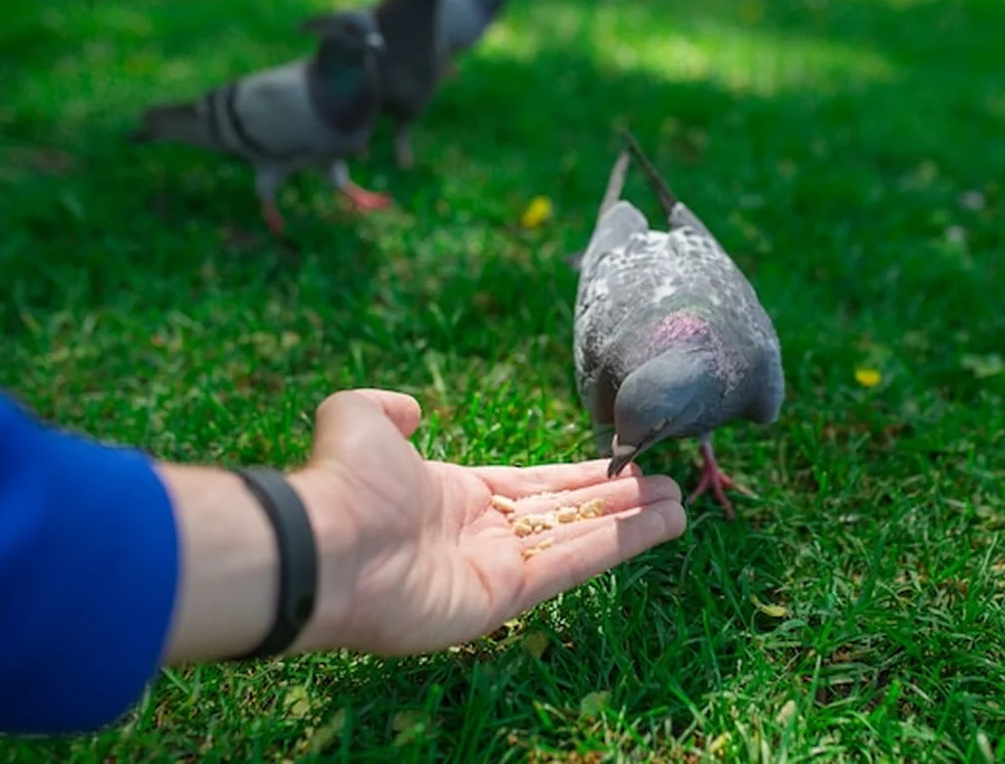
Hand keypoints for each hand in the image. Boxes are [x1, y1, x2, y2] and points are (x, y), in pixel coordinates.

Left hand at [288, 389, 686, 656]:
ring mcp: (496, 568)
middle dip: (617, 499)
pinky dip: (617, 545)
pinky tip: (657, 525)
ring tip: (680, 505)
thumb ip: (386, 408)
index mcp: (457, 494)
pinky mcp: (505, 597)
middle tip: (668, 485)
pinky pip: (572, 565)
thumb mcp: (358, 418)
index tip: (622, 466)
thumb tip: (411, 407)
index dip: (580, 477)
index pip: (535, 485)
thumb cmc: (344, 481)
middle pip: (566, 513)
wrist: (325, 544)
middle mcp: (483, 532)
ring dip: (631, 523)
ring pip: (579, 539)